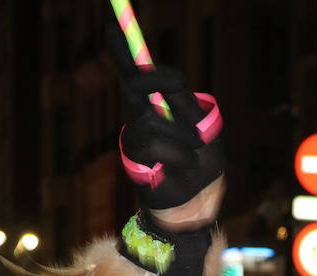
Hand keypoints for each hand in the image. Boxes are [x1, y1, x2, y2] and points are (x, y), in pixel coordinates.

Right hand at [119, 66, 223, 213]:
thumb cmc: (203, 167)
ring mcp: (134, 139)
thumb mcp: (205, 131)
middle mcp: (140, 119)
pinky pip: (153, 144)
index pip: (137, 76)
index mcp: (157, 107)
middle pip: (135, 86)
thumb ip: (189, 109)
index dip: (122, 52)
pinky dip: (178, 154)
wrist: (199, 205)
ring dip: (182, 135)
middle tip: (177, 82)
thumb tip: (175, 84)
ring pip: (150, 119)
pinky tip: (185, 166)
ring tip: (194, 152)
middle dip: (155, 78)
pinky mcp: (132, 161)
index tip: (112, 29)